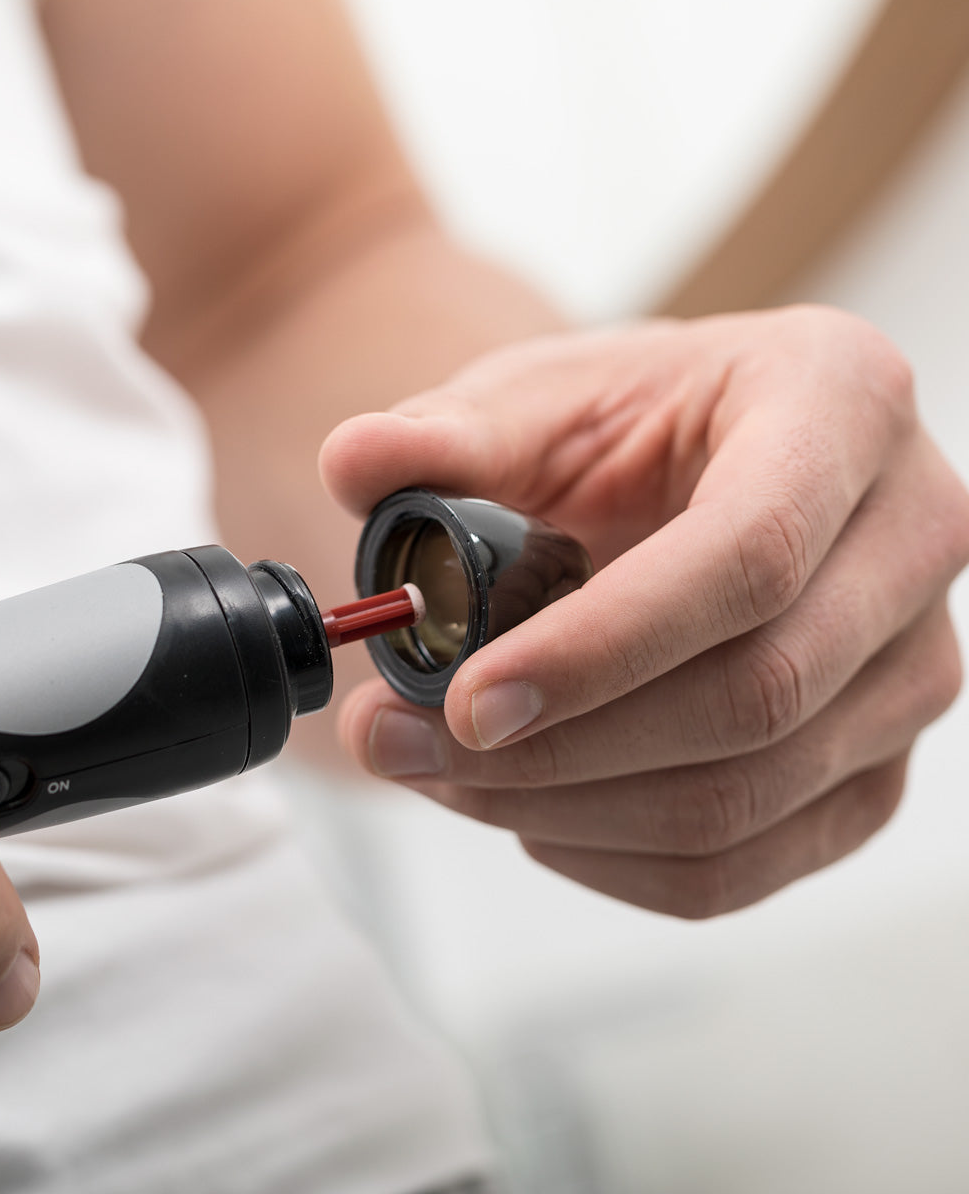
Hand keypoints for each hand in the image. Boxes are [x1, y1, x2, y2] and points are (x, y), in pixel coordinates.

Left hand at [321, 306, 968, 916]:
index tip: (464, 703)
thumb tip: (353, 460)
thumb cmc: (624, 425)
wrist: (691, 472)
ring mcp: (911, 668)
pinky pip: (747, 864)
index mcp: (840, 405)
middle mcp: (912, 537)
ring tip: (440, 772)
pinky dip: (612, 859)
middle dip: (556, 748)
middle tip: (400, 743)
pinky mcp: (871, 767)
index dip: (602, 647)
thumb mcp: (536, 402)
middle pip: (756, 696)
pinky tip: (527, 811)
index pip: (748, 555)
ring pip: (746, 801)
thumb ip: (446, 432)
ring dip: (564, 809)